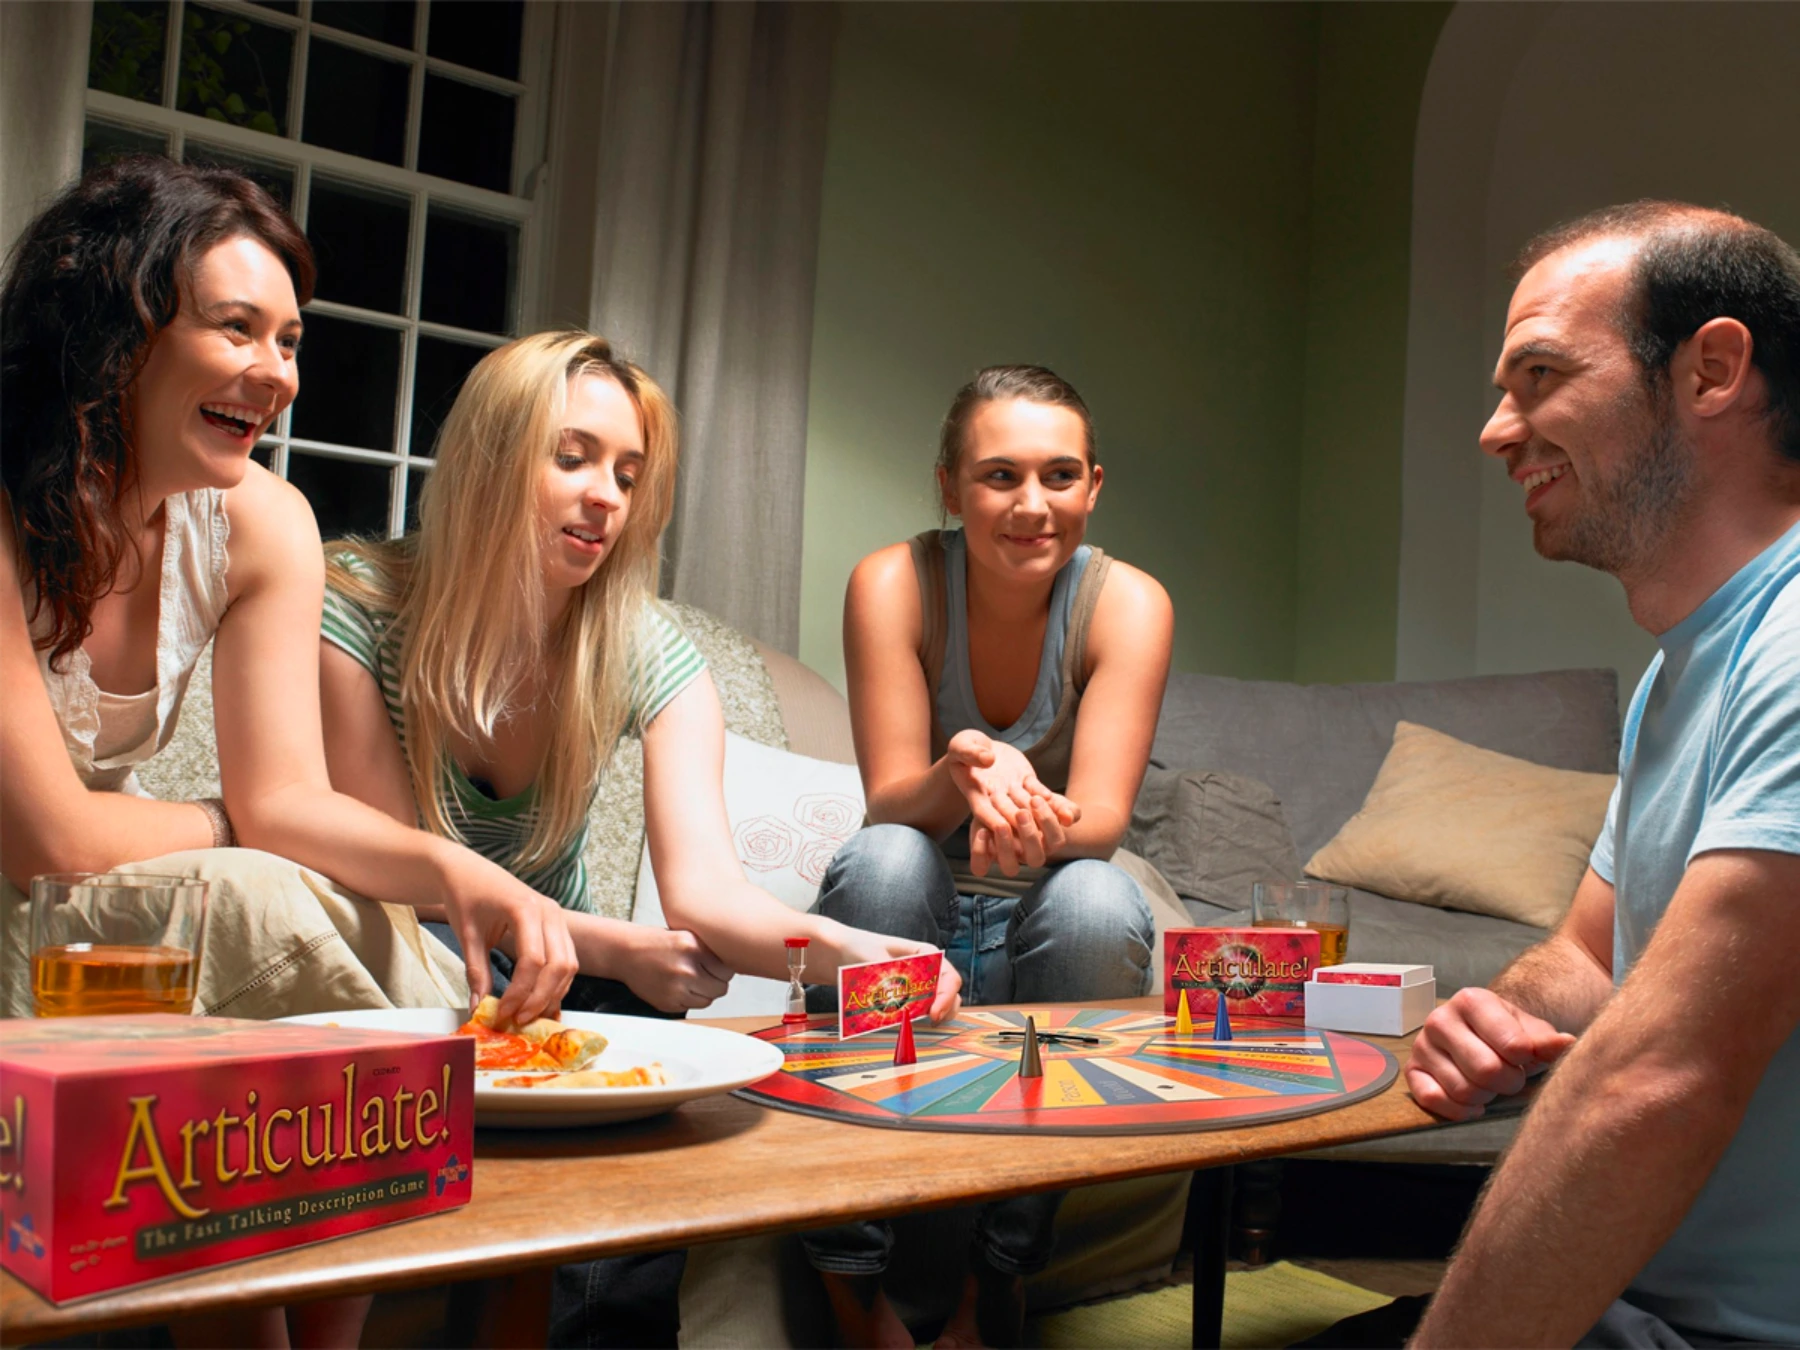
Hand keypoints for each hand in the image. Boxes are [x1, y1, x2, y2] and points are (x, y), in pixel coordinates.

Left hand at [444, 870, 578, 1026]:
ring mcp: (557, 917)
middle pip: (559, 965)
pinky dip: (557, 982)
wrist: (469, 871)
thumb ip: (476, 972)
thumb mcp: (467, 935)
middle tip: (518, 1019)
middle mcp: (549, 912)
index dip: (520, 992)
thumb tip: (479, 1008)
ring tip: (530, 1014)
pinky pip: (566, 958)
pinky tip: (542, 999)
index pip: (533, 960)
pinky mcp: (558, 924)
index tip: (502, 1012)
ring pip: (568, 964)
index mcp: (525, 909)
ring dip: (552, 993)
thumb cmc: (466, 896)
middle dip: (540, 998)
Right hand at [623, 927, 733, 1011]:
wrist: (627, 951)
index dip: (723, 970)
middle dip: (715, 982)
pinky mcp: (668, 1003)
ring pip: (708, 1000)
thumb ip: (709, 950)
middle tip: (704, 975)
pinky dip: (689, 999)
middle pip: (721, 988)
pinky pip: (692, 1007)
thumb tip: (736, 964)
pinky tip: (679, 987)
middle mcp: (686, 968)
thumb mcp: (687, 936)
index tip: (717, 967)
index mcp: (693, 947)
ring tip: (690, 980)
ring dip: (704, 993)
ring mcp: (676, 988)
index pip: (727, 970)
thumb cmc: (658, 942)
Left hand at [837, 931, 963, 1021]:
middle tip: (932, 1021)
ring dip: (935, 1015)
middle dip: (946, 1008)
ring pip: (937, 1003)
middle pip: (949, 992)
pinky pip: (917, 1011)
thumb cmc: (857, 947)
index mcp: (925, 953)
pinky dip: (917, 1020)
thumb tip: (895, 997)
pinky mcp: (903, 998)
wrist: (838, 953)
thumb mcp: (871, 957)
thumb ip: (885, 975)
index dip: (946, 995)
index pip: (948, 976)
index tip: (933, 1013)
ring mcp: (916, 984)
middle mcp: (925, 969)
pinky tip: (906, 1024)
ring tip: (922, 1024)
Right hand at [946, 731, 1077, 876]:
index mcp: (975, 792)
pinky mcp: (1027, 782)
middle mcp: (995, 798)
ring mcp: (1013, 792)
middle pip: (1008, 814)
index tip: (1001, 826)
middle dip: (1019, 820)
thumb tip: (988, 759)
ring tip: (1054, 816)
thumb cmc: (963, 748)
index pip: (982, 810)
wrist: (979, 747)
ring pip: (1028, 807)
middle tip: (1027, 821)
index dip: (991, 820)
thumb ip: (969, 752)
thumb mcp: (960, 745)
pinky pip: (1040, 793)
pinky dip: (1052, 800)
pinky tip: (1065, 808)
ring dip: (1040, 813)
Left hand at [972, 795, 1072, 875]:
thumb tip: (1070, 818)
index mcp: (1047, 842)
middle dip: (1029, 835)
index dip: (1048, 822)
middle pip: (1036, 859)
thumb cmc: (1024, 798)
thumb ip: (1061, 805)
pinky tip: (982, 831)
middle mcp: (1028, 854)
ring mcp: (1006, 858)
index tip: (1035, 799)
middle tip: (1021, 812)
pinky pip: (980, 867)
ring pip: (1010, 868)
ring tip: (1001, 824)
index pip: (1056, 841)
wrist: (996, 792)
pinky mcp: (985, 856)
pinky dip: (980, 851)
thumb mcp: (1043, 796)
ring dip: (1006, 847)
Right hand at [1406, 987, 1577, 1121]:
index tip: (1524, 1058)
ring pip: (1463, 1090)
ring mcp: (1422, 1045)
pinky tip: (1471, 1101)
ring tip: (1489, 1085)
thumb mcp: (1530, 1031)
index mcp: (1471, 1000)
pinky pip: (1434, 1101)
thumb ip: (1547, 1040)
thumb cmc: (1508, 1033)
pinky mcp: (1412, 1071)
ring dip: (1485, 1096)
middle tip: (1510, 1076)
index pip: (1511, 1045)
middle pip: (1486, 1071)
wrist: (1477, 1034)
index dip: (1525, 1061)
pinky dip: (1459, 1109)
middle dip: (1508, 1082)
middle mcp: (1439, 1018)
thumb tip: (1567, 1044)